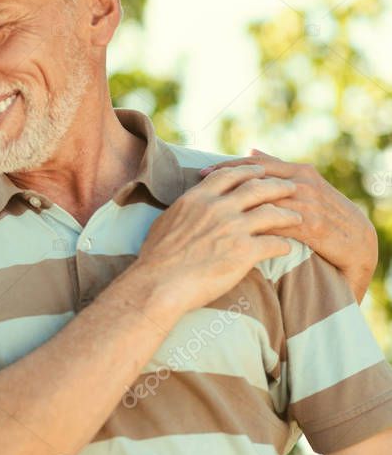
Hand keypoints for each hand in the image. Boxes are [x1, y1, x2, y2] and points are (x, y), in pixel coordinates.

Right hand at [133, 164, 301, 314]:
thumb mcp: (166, 220)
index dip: (249, 171)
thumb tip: (189, 204)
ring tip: (298, 218)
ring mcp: (233, 229)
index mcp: (198, 198)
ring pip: (272, 213)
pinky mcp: (244, 253)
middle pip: (257, 187)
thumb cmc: (156, 257)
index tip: (260, 172)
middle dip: (277, 186)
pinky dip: (285, 245)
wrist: (159, 283)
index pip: (230, 174)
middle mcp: (218, 207)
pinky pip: (275, 243)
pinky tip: (288, 248)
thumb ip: (185, 208)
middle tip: (290, 188)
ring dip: (289, 214)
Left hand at [202, 149, 376, 301]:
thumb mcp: (303, 186)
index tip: (201, 172)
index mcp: (298, 171)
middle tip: (199, 185)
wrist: (358, 240)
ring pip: (264, 199)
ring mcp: (307, 204)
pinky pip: (276, 223)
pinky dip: (253, 225)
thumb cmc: (323, 212)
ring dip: (234, 203)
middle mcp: (302, 183)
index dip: (227, 167)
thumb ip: (277, 168)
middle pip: (256, 177)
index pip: (255, 164)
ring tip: (210, 208)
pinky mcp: (310, 226)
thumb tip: (250, 149)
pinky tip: (232, 229)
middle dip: (225, 180)